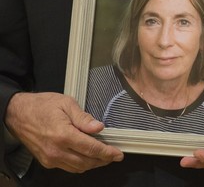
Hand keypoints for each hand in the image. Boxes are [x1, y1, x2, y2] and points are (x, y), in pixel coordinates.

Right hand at [5, 92, 123, 172]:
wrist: (18, 114)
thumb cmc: (42, 106)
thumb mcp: (66, 104)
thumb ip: (83, 118)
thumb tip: (98, 127)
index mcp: (63, 135)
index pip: (91, 148)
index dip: (107, 152)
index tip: (118, 154)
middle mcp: (56, 150)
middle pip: (87, 162)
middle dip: (103, 160)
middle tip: (114, 155)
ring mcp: (50, 158)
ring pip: (78, 168)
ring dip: (93, 163)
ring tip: (103, 156)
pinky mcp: (47, 161)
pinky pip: (68, 167)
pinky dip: (81, 164)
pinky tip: (87, 157)